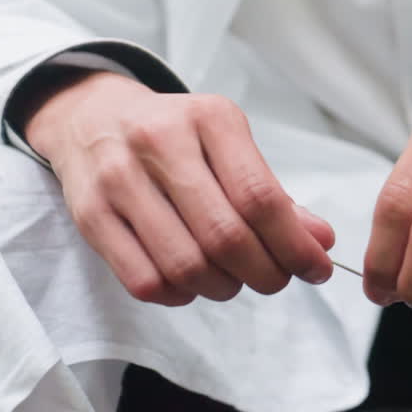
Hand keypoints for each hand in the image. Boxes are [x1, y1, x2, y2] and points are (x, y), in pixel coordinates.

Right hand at [24, 70, 334, 305]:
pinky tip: (192, 283)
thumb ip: (274, 194)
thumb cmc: (175, 136)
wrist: (91, 116)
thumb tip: (321, 242)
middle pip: (225, 236)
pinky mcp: (89, 214)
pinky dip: (180, 295)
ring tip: (234, 279)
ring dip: (224, 288)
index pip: (260, 197)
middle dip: (265, 273)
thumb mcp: (228, 144)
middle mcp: (159, 142)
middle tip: (276, 280)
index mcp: (209, 118)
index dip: (295, 246)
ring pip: (185, 265)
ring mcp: (118, 178)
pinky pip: (145, 281)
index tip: (316, 268)